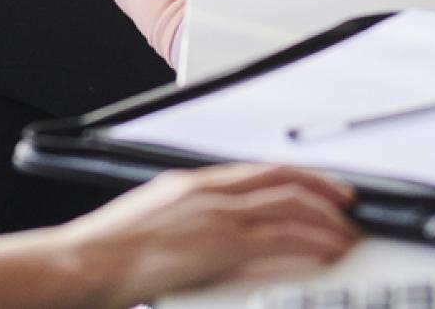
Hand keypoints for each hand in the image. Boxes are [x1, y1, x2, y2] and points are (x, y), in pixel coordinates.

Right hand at [59, 164, 356, 303]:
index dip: (300, 176)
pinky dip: (309, 246)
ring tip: (345, 237)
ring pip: (287, 209)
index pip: (261, 171)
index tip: (325, 186)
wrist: (84, 262)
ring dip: (324, 223)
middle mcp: (208, 193)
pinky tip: (325, 255)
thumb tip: (216, 235)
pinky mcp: (217, 247)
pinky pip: (276, 242)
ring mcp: (214, 218)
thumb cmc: (109, 250)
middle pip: (282, 182)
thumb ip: (190, 221)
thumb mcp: (156, 222)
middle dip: (324, 192)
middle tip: (350, 207)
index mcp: (194, 184)